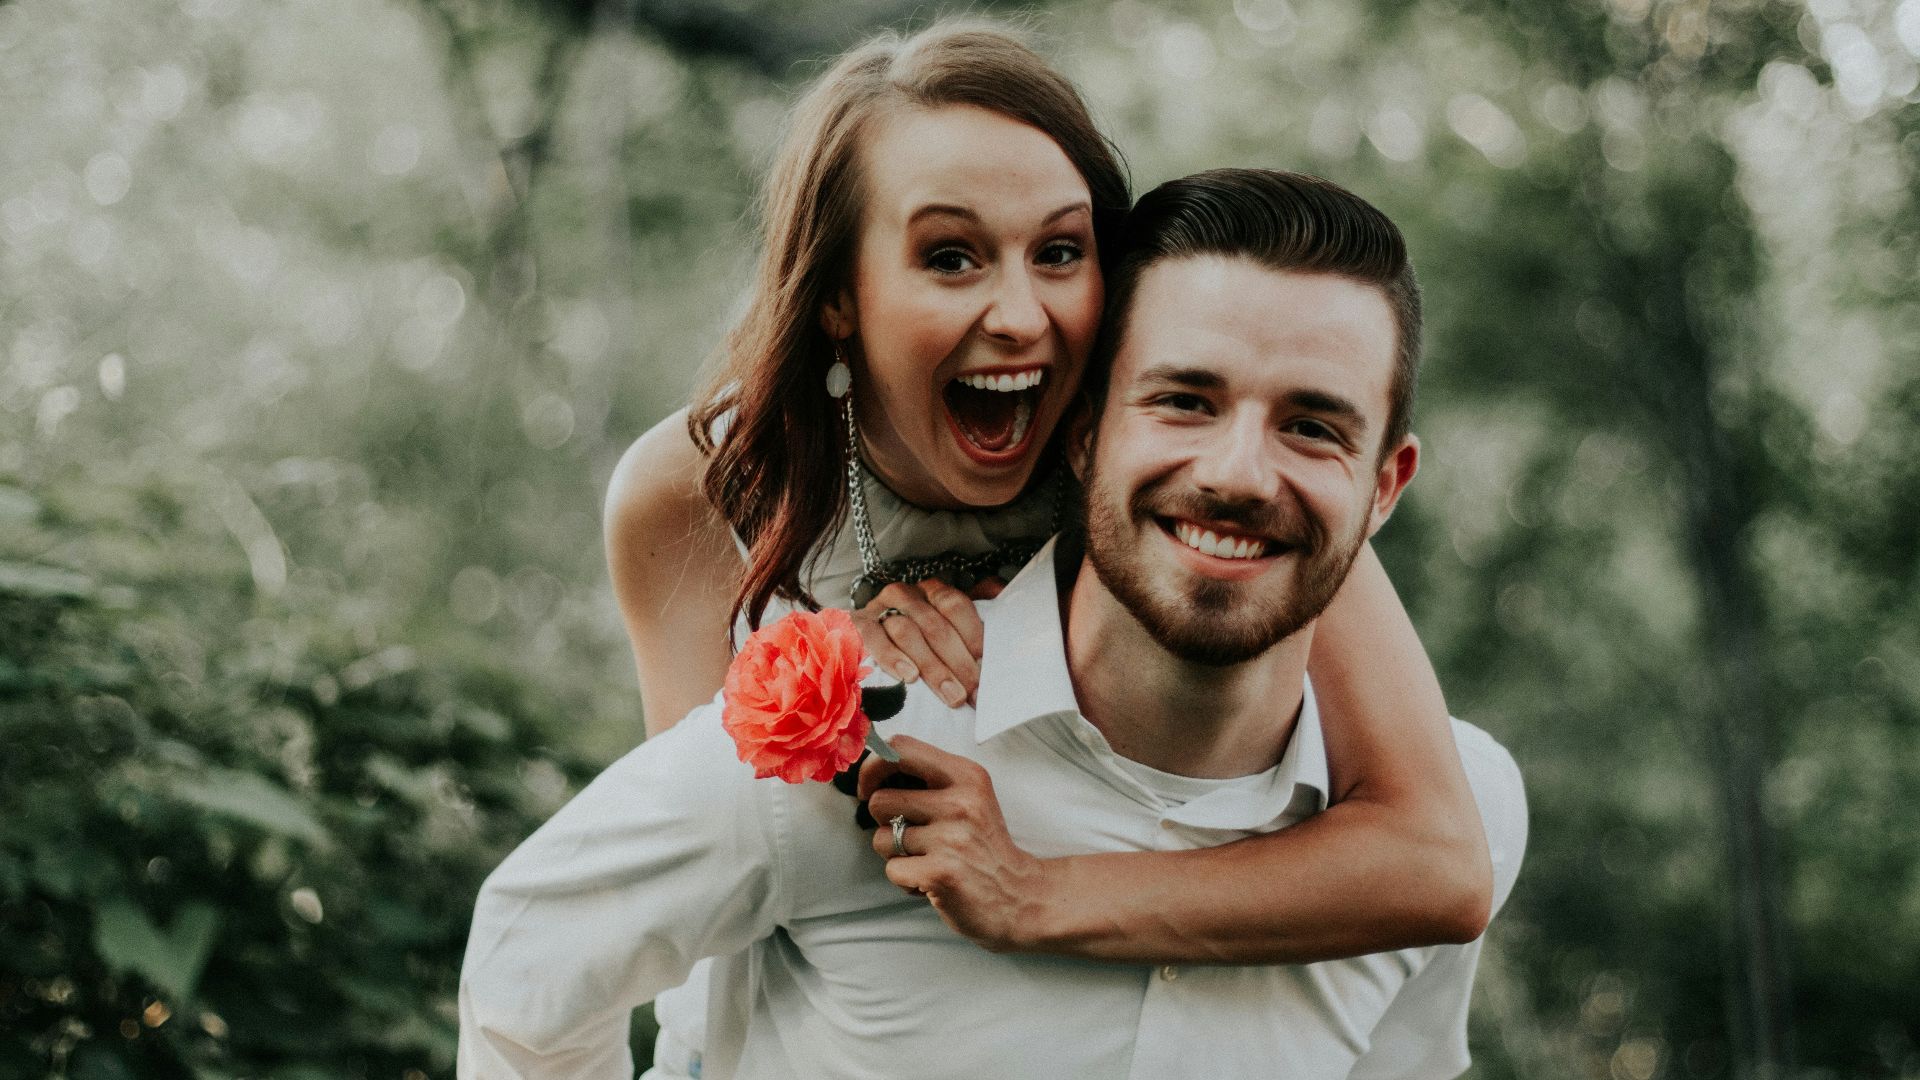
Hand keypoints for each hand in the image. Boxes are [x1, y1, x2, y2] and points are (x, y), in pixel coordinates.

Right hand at [852, 580, 983, 708]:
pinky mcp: (857, 625)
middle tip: (972, 693)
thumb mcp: (944, 633)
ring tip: (951, 695)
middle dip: (958, 663)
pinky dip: (892, 657)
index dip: (973, 637)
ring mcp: (879, 608)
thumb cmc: (915, 645)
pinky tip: (909, 676)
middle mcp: (906, 595)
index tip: (987, 668)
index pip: (955, 605)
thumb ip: (971, 628)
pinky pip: (874, 638)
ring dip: (932, 667)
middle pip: (935, 625)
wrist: (862, 644)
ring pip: (907, 632)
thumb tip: (999, 626)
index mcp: (932, 592)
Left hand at [860, 735, 1046, 952]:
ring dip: (896, 854)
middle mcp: (960, 802)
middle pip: (880, 800)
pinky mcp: (940, 873)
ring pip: (882, 839)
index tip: (870, 788)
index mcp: (966, 775)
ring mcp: (951, 838)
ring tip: (927, 859)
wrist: (1021, 896)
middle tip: (912, 836)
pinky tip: (931, 881)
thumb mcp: (970, 797)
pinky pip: (893, 870)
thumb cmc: (984, 846)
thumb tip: (873, 773)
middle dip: (885, 823)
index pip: (900, 749)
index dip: (872, 768)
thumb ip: (931, 781)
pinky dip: (905, 880)